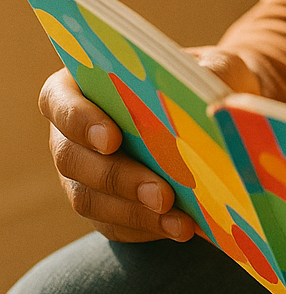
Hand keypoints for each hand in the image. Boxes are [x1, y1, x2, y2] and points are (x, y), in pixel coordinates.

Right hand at [38, 48, 261, 242]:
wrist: (218, 114)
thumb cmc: (209, 79)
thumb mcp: (216, 65)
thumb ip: (212, 72)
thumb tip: (213, 100)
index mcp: (86, 83)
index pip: (59, 99)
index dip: (79, 120)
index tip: (112, 139)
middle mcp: (74, 131)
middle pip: (72, 158)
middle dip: (117, 178)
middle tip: (161, 193)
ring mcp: (83, 172)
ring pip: (88, 199)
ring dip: (132, 211)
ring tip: (176, 217)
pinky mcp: (103, 206)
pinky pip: (112, 224)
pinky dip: (145, 228)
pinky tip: (178, 228)